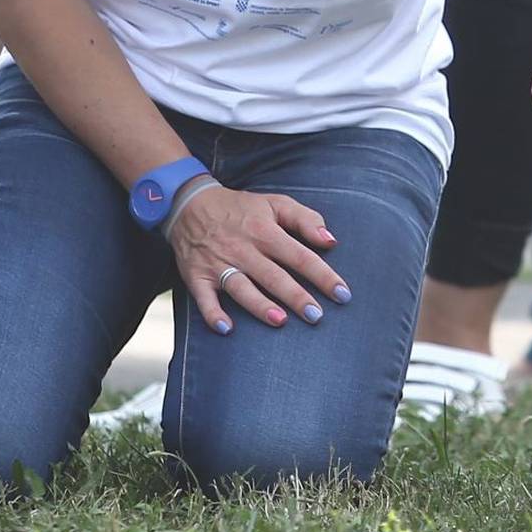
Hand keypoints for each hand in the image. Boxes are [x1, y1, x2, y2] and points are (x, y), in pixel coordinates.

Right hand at [168, 185, 349, 333]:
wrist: (189, 203)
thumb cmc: (241, 208)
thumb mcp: (274, 203)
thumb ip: (305, 219)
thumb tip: (330, 241)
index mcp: (265, 231)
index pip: (300, 256)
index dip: (323, 276)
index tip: (343, 294)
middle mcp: (243, 249)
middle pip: (274, 276)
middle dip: (296, 296)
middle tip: (317, 316)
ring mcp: (219, 264)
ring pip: (242, 288)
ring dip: (260, 305)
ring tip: (281, 321)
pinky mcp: (197, 276)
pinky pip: (204, 298)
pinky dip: (213, 313)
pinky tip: (226, 328)